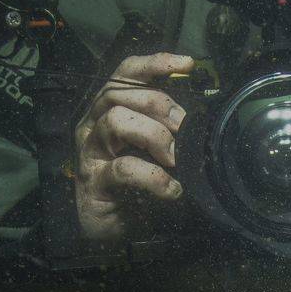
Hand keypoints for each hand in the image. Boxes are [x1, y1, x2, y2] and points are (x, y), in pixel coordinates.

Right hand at [74, 52, 193, 239]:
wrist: (113, 228)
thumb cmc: (136, 184)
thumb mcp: (155, 148)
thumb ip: (168, 128)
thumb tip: (200, 118)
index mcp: (109, 109)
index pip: (125, 73)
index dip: (154, 63)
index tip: (187, 65)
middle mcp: (93, 124)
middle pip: (119, 93)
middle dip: (158, 103)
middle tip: (182, 127)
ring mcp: (90, 152)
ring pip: (115, 121)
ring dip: (154, 135)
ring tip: (174, 159)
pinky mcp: (94, 181)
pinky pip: (124, 169)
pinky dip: (154, 178)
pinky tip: (172, 189)